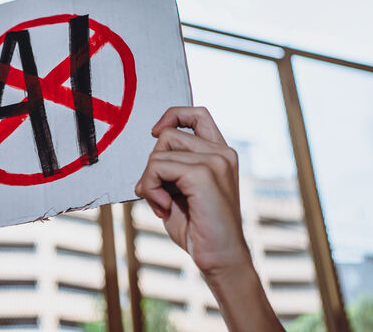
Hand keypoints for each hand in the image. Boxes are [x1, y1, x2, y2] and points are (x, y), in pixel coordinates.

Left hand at [135, 107, 282, 331]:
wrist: (220, 258)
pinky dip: (151, 188)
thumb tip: (151, 153)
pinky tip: (164, 207)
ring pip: (159, 152)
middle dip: (152, 164)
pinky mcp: (203, 174)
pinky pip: (157, 167)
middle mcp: (222, 152)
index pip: (197, 114)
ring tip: (163, 204)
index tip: (156, 133)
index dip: (172, 116)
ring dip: (150, 180)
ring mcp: (215, 161)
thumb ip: (170, 166)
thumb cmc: (199, 228)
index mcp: (220, 153)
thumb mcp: (180, 189)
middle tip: (157, 194)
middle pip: (169, 135)